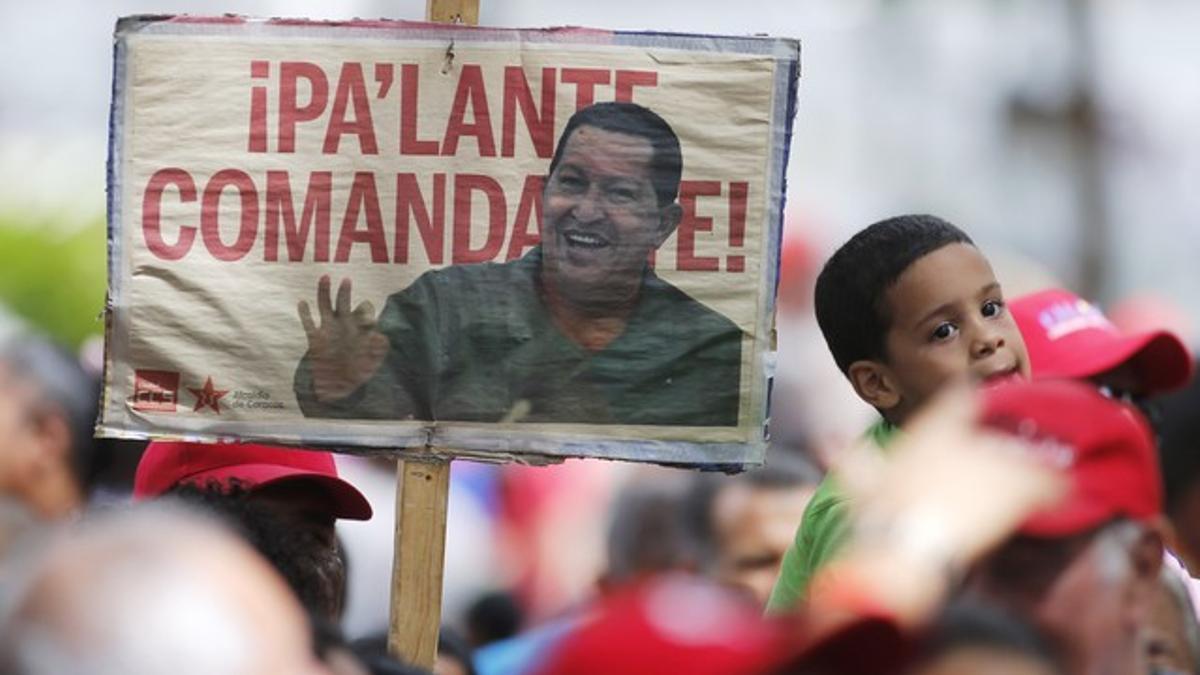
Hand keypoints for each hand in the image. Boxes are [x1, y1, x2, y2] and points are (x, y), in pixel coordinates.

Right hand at [298, 275, 388, 401]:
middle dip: (344, 293)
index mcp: (359, 329)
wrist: (338, 387)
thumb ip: (378, 350)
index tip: (369, 321)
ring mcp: (328, 330)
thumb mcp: (372, 363)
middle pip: (343, 304)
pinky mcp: (315, 340)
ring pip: (325, 307)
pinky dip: (305, 314)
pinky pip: (308, 324)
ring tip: (324, 278)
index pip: (364, 312)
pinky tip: (302, 302)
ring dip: (324, 293)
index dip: (366, 313)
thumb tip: (381, 337)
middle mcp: (343, 326)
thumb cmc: (358, 374)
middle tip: (347, 281)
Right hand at [809, 386, 1064, 625]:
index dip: (968, 399)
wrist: (908, 538)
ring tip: (1041, 479)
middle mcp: (968, 442)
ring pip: (1025, 460)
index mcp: (931, 433)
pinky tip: (1066, 494)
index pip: (959, 401)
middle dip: (1002, 448)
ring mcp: (996, 466)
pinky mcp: (1016, 493)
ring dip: (1030, 470)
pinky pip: (1050, 485)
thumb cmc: (879, 510)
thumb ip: (844, 457)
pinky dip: (1058, 489)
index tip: (974, 397)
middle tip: (1006, 460)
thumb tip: (821, 439)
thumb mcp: (856, 482)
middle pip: (996, 437)